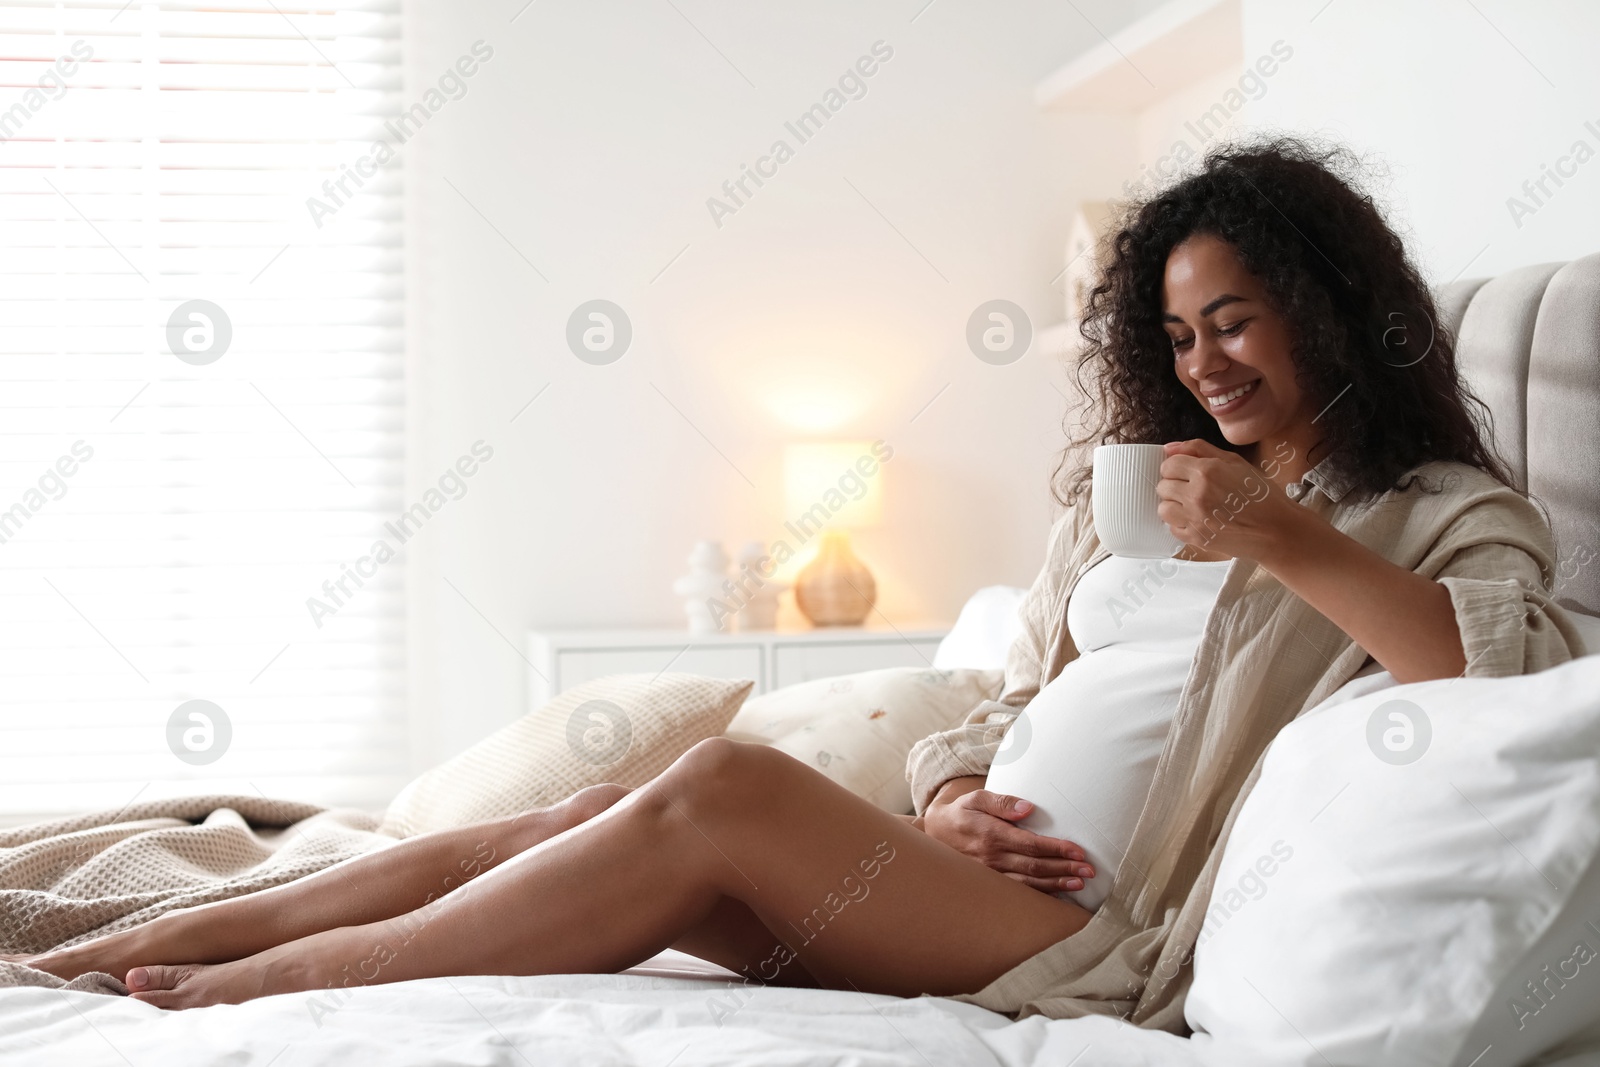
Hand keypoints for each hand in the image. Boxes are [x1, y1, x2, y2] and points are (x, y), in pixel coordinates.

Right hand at [922, 785, 1093, 893]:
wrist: (934, 834)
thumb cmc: (961, 813)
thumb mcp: (976, 798)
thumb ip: (1002, 801)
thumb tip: (1028, 808)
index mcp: (992, 835)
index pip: (1031, 845)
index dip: (1057, 849)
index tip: (1079, 851)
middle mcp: (992, 858)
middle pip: (1035, 867)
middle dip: (1064, 868)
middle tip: (1089, 870)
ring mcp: (991, 874)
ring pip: (1029, 884)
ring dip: (1056, 884)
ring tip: (1079, 883)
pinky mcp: (991, 884)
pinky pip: (1019, 893)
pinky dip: (1040, 895)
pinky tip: (1058, 894)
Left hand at [1157, 439, 1305, 560]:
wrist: (1276, 530)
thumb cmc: (1260, 494)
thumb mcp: (1235, 462)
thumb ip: (1199, 449)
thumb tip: (1169, 448)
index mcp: (1207, 471)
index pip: (1168, 465)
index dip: (1175, 467)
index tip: (1185, 472)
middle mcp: (1197, 494)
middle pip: (1162, 486)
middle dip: (1174, 485)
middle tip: (1192, 489)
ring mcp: (1195, 519)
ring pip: (1163, 508)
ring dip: (1174, 505)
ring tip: (1191, 505)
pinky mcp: (1196, 539)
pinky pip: (1172, 528)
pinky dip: (1181, 524)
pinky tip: (1197, 519)